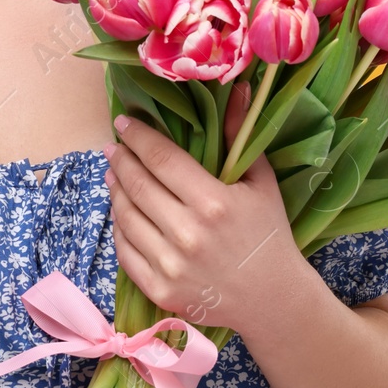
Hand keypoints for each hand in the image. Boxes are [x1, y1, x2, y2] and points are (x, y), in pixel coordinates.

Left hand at [104, 90, 303, 335]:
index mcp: (213, 202)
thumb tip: (237, 88)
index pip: (161, 159)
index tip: (124, 122)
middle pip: (138, 185)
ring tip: (113, 174)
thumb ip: (240, 136)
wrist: (273, 298)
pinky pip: (125, 251)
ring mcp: (170, 265)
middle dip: (121, 160)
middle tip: (113, 146)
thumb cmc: (269, 234)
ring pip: (126, 216)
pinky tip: (121, 211)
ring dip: (115, 190)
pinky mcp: (160, 290)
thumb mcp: (261, 182)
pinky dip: (119, 227)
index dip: (138, 137)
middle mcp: (187, 234)